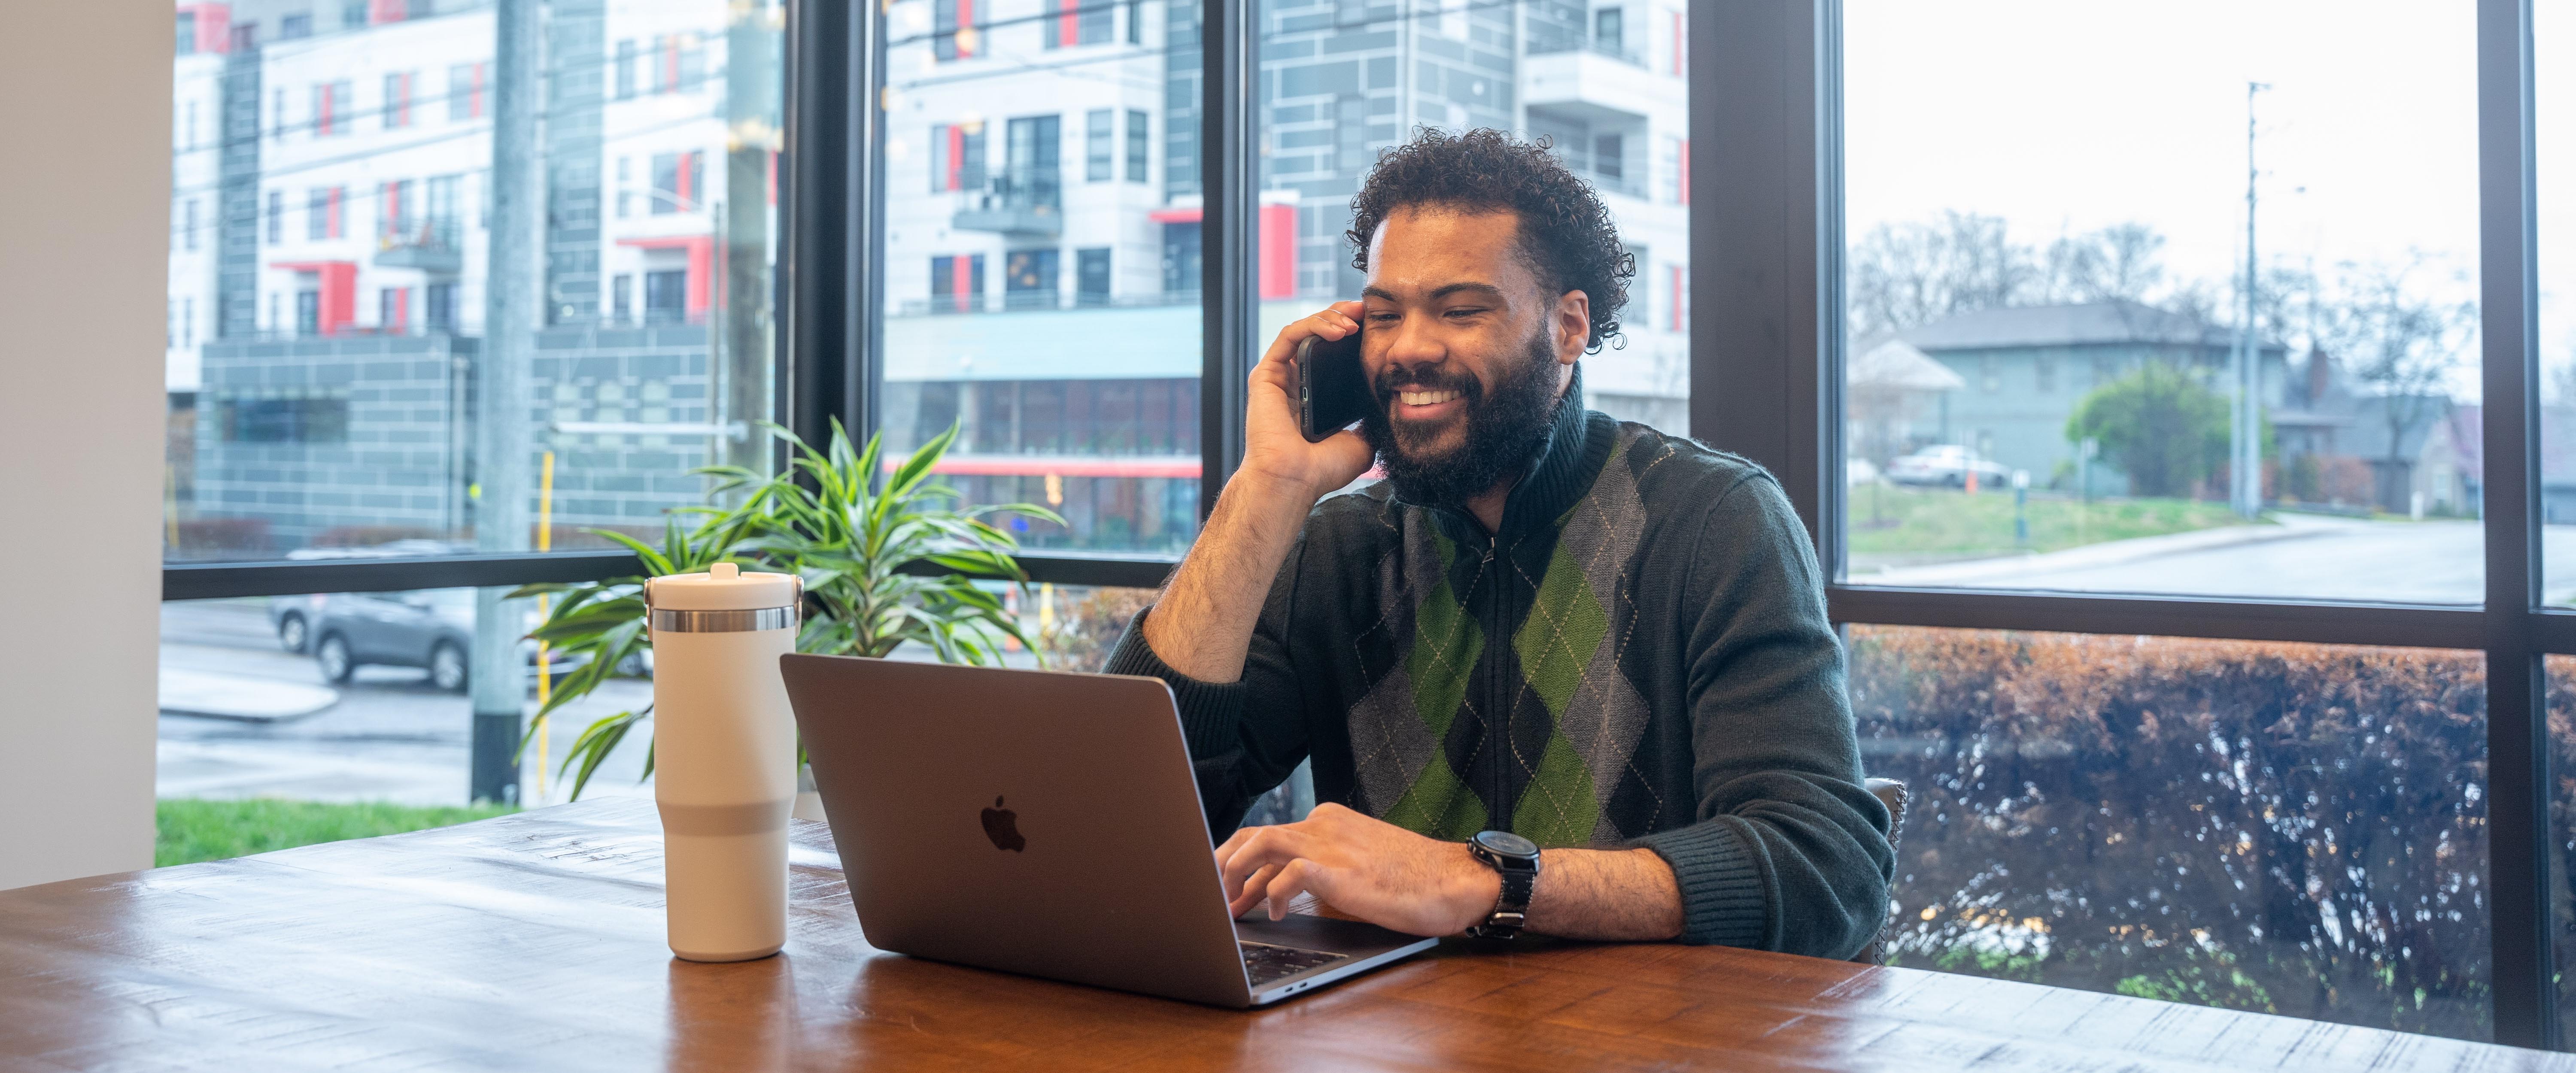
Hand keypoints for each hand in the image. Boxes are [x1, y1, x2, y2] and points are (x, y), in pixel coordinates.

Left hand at [1215, 803, 1499, 936]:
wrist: (1456, 881)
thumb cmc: (1411, 881)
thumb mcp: (1354, 871)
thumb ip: (1317, 874)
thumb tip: (1274, 896)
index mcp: (1328, 822)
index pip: (1267, 835)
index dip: (1236, 864)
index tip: (1224, 891)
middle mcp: (1324, 826)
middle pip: (1254, 834)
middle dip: (1224, 865)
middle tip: (1210, 896)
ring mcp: (1333, 845)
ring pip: (1262, 843)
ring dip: (1236, 873)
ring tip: (1229, 904)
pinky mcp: (1343, 871)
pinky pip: (1292, 872)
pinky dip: (1274, 892)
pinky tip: (1275, 914)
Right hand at [1236, 302, 1375, 502]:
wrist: (1294, 481)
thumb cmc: (1321, 469)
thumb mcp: (1361, 440)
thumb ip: (1369, 420)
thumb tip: (1390, 406)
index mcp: (1313, 396)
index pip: (1332, 355)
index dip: (1354, 337)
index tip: (1378, 328)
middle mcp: (1294, 383)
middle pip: (1318, 337)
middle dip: (1343, 318)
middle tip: (1366, 313)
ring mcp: (1279, 378)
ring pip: (1303, 331)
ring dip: (1330, 318)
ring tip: (1355, 320)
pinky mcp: (1266, 375)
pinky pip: (1289, 336)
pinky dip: (1313, 326)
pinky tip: (1338, 330)